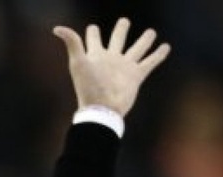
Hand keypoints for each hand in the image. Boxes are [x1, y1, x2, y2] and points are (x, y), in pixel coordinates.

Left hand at [53, 18, 170, 116]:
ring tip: (151, 32)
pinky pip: (150, 62)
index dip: (92, 32)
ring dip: (145, 40)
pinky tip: (166, 47)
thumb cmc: (88, 87)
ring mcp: (124, 67)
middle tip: (125, 21)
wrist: (102, 109)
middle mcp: (111, 59)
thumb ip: (72, 43)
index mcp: (96, 55)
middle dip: (122, 29)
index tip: (92, 28)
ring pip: (137, 48)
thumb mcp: (78, 62)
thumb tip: (57, 28)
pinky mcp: (136, 76)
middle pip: (118, 39)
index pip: (93, 38)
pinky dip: (158, 55)